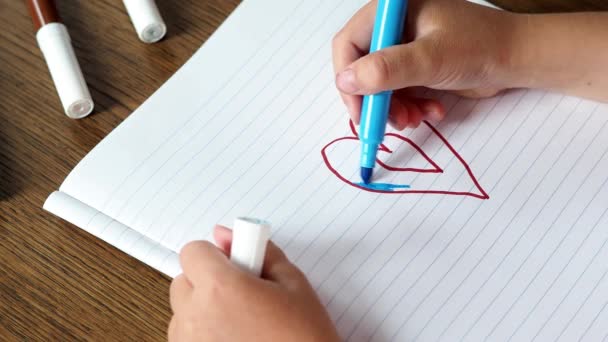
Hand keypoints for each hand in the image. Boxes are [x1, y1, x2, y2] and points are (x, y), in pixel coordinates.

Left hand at [168, 225, 339, 341]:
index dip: (216, 254)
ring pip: (183, 311)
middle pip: (184, 280)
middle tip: (241, 292)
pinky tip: (234, 338)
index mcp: (220, 288)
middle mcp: (196, 316)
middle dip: (207, 280)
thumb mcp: (292, 283)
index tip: (235, 262)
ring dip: (203, 308)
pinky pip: (185, 337)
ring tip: (241, 321)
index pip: (193, 251)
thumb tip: (228, 235)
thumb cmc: (304, 337)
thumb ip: (258, 251)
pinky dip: (202, 334)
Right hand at [332, 0, 517, 128]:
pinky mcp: (416, 67)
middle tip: (391, 122)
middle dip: (376, 100)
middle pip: (361, 69)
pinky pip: (397, 93)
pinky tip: (430, 111)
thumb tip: (345, 81)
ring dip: (394, 109)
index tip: (360, 111)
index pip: (349, 44)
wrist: (518, 60)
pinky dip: (409, 108)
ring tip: (416, 119)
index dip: (348, 79)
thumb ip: (387, 69)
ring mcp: (404, 48)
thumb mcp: (431, 59)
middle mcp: (393, 28)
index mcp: (391, 11)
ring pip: (379, 87)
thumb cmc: (480, 47)